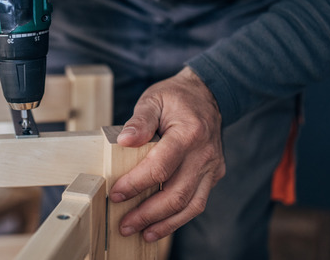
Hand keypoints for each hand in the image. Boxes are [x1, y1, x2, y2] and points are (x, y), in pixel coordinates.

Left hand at [110, 67, 225, 241]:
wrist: (209, 95)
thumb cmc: (177, 98)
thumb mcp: (154, 99)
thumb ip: (139, 120)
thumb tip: (124, 141)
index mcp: (189, 133)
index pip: (161, 166)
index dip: (136, 183)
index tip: (116, 194)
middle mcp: (204, 154)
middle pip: (177, 193)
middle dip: (148, 214)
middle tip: (124, 225)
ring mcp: (212, 167)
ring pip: (191, 204)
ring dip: (165, 223)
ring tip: (142, 233)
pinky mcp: (214, 175)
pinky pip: (197, 202)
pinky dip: (179, 218)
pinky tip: (160, 226)